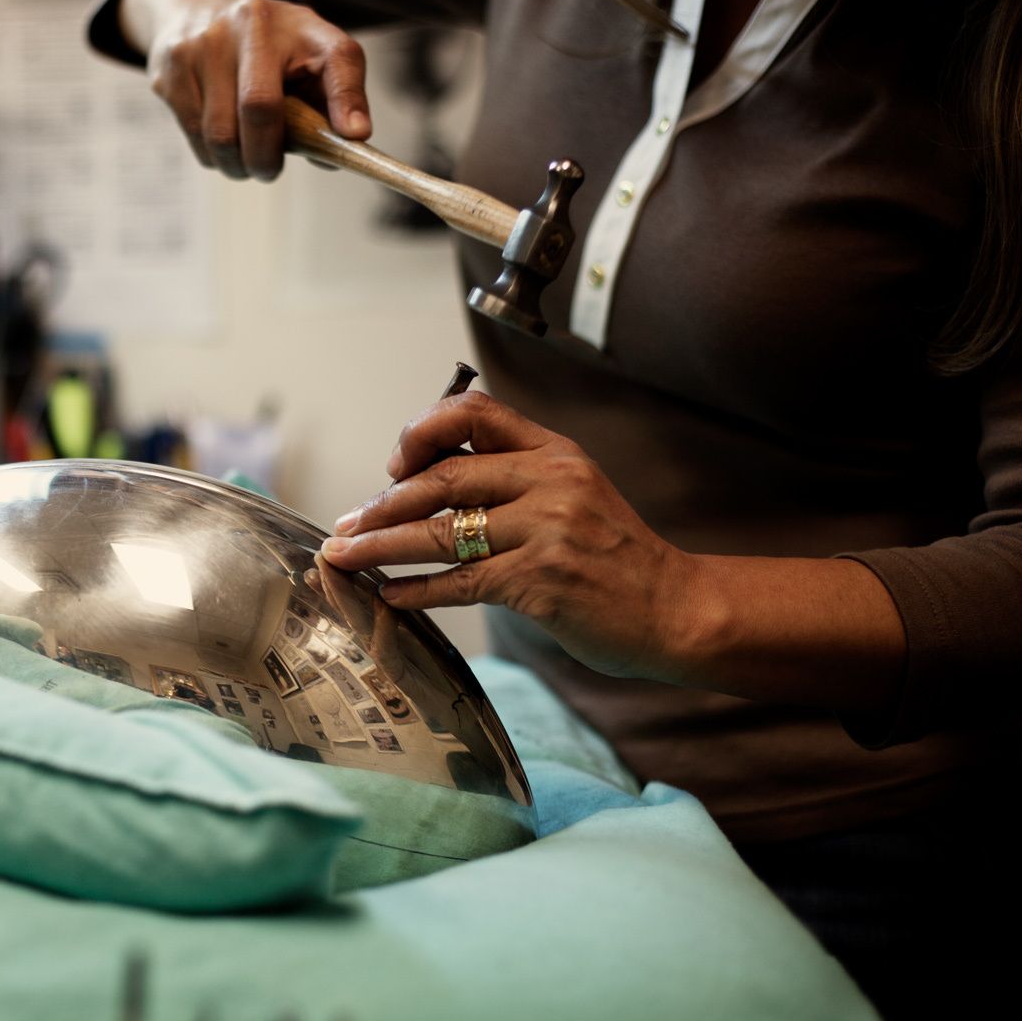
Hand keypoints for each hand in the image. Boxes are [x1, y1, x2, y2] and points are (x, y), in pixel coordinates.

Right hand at [120, 0, 370, 181]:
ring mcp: (200, 44)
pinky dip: (212, 154)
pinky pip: (194, 135)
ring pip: (220, 135)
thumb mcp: (314, 50)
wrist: (198, 8)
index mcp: (294, 20)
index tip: (353, 137)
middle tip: (269, 169)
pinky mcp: (169, 69)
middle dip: (266, 156)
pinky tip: (220, 140)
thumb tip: (354, 138)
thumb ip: (340, 93)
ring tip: (246, 157)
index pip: (334, 59)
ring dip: (237, 163)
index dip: (346, 99)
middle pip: (259, 109)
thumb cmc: (273, 46)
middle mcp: (245, 23)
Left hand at [317, 391, 712, 683]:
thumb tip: (428, 487)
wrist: (677, 608)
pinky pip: (459, 581)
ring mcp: (546, 529)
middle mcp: (550, 480)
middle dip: (382, 502)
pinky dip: (417, 590)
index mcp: (554, 452)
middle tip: (345, 525)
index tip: (394, 464)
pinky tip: (389, 595)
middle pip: (443, 476)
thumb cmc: (617, 557)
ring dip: (381, 545)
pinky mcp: (540, 579)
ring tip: (344, 557)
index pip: (474, 412)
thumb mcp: (575, 494)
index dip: (422, 431)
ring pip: (440, 530)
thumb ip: (515, 480)